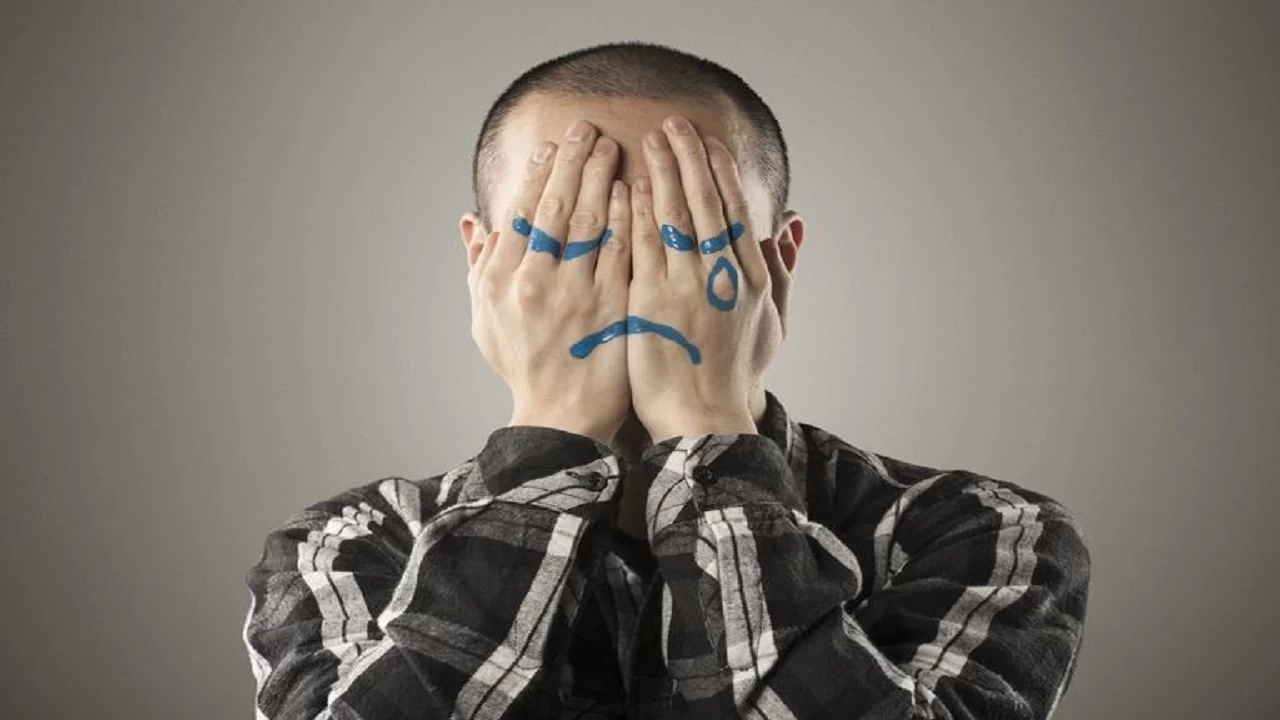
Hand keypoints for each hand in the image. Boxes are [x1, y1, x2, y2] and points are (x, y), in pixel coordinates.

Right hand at [468, 120, 631, 444]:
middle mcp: (535, 285)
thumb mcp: (485, 320)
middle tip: (588, 128)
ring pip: (591, 225)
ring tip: (612, 147)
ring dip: (602, 179)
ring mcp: (576, 298)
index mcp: (501, 283)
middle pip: (556, 209)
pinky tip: (635, 192)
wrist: (561, 418)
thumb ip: (480, 266)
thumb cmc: (524, 365)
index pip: (520, 214)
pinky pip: (622, 254)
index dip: (538, 174)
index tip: (553, 145)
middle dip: (573, 163)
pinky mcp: (613, 311)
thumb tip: (473, 221)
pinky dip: (628, 219)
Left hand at [626, 116, 784, 441]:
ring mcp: (684, 289)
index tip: (707, 141)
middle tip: (673, 123)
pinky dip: (634, 214)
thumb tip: (792, 224)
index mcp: (751, 279)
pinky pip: (640, 248)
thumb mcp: (772, 323)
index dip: (720, 172)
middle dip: (688, 158)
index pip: (735, 211)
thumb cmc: (735, 374)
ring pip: (671, 218)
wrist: (703, 419)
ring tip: (649, 140)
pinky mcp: (649, 305)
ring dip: (659, 174)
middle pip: (704, 204)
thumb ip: (782, 270)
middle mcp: (721, 278)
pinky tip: (625, 187)